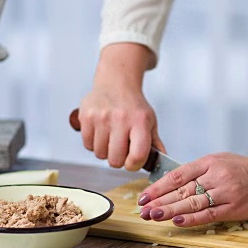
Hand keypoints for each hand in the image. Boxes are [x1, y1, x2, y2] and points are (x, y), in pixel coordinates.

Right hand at [78, 43, 165, 170]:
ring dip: (105, 151)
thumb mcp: (149, 121)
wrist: (116, 82)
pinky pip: (87, 145)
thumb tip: (162, 160)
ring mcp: (101, 117)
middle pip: (115, 160)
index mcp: (140, 121)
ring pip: (100, 154)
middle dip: (118, 159)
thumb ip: (155, 142)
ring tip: (110, 137)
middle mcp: (120, 118)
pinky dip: (93, 143)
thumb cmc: (133, 105)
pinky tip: (100, 132)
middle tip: (121, 148)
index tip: (133, 161)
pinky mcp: (86, 117)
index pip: (137, 156)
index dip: (134, 165)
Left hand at [137, 137, 247, 226]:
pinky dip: (192, 219)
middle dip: (159, 201)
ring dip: (170, 210)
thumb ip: (197, 171)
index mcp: (209, 161)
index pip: (177, 175)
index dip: (158, 186)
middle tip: (142, 210)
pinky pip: (209, 214)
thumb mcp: (218, 161)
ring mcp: (226, 191)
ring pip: (193, 202)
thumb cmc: (243, 170)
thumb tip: (169, 183)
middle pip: (182, 189)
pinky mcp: (235, 206)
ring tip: (153, 216)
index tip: (143, 196)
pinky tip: (176, 221)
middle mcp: (216, 175)